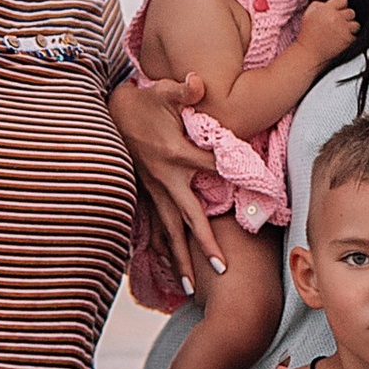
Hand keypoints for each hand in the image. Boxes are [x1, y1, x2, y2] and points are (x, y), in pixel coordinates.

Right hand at [110, 73, 225, 286]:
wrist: (106, 113)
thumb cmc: (139, 101)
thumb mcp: (160, 91)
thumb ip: (182, 90)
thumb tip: (198, 81)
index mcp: (174, 155)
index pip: (212, 171)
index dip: (237, 179)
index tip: (262, 197)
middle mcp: (164, 180)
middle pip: (189, 218)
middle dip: (205, 243)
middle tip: (223, 269)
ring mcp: (151, 191)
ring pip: (169, 231)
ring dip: (180, 259)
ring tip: (192, 287)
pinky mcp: (143, 195)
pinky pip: (154, 228)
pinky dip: (162, 249)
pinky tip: (170, 268)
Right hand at [295, 0, 360, 67]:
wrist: (309, 54)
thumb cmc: (308, 35)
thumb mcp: (308, 14)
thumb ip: (320, 5)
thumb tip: (331, 3)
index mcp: (326, 9)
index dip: (340, 6)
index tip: (336, 12)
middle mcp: (336, 18)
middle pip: (351, 12)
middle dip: (345, 18)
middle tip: (336, 25)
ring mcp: (343, 29)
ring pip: (356, 24)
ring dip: (350, 28)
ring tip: (340, 33)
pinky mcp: (348, 40)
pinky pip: (356, 36)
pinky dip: (350, 39)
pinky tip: (341, 41)